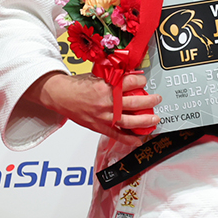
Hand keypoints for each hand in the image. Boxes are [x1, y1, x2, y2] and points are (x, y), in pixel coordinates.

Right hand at [25, 71, 160, 146]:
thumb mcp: (97, 76)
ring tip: (154, 119)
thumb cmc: (78, 86)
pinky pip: (116, 135)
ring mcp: (102, 116)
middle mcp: (105, 102)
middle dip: (149, 101)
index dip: (140, 81)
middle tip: (157, 99)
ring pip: (128, 121)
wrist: (60, 96)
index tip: (144, 81)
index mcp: (105, 87)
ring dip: (144, 121)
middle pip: (134, 103)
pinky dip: (128, 139)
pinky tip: (138, 140)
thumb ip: (114, 78)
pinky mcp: (98, 126)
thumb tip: (132, 78)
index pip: (130, 83)